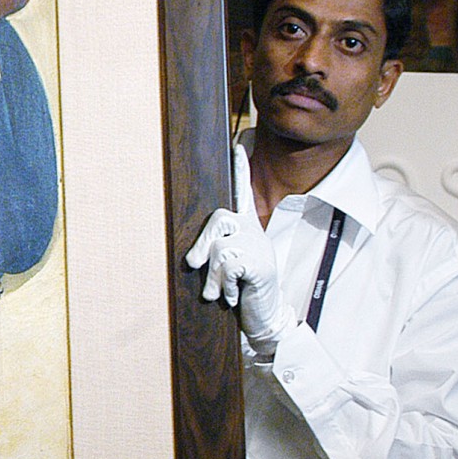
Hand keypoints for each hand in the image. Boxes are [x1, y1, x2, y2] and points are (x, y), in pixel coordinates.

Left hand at [184, 143, 295, 354]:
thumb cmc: (241, 288)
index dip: (241, 170)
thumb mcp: (224, 266)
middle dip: (201, 245)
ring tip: (222, 290)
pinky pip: (226, 267)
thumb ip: (212, 253)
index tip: (239, 144)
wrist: (264, 314)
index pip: (242, 193)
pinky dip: (223, 286)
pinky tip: (234, 296)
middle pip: (217, 220)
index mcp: (244, 227)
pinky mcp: (260, 264)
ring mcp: (258, 246)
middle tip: (193, 265)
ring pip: (218, 250)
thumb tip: (192, 258)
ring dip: (213, 278)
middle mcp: (252, 231)